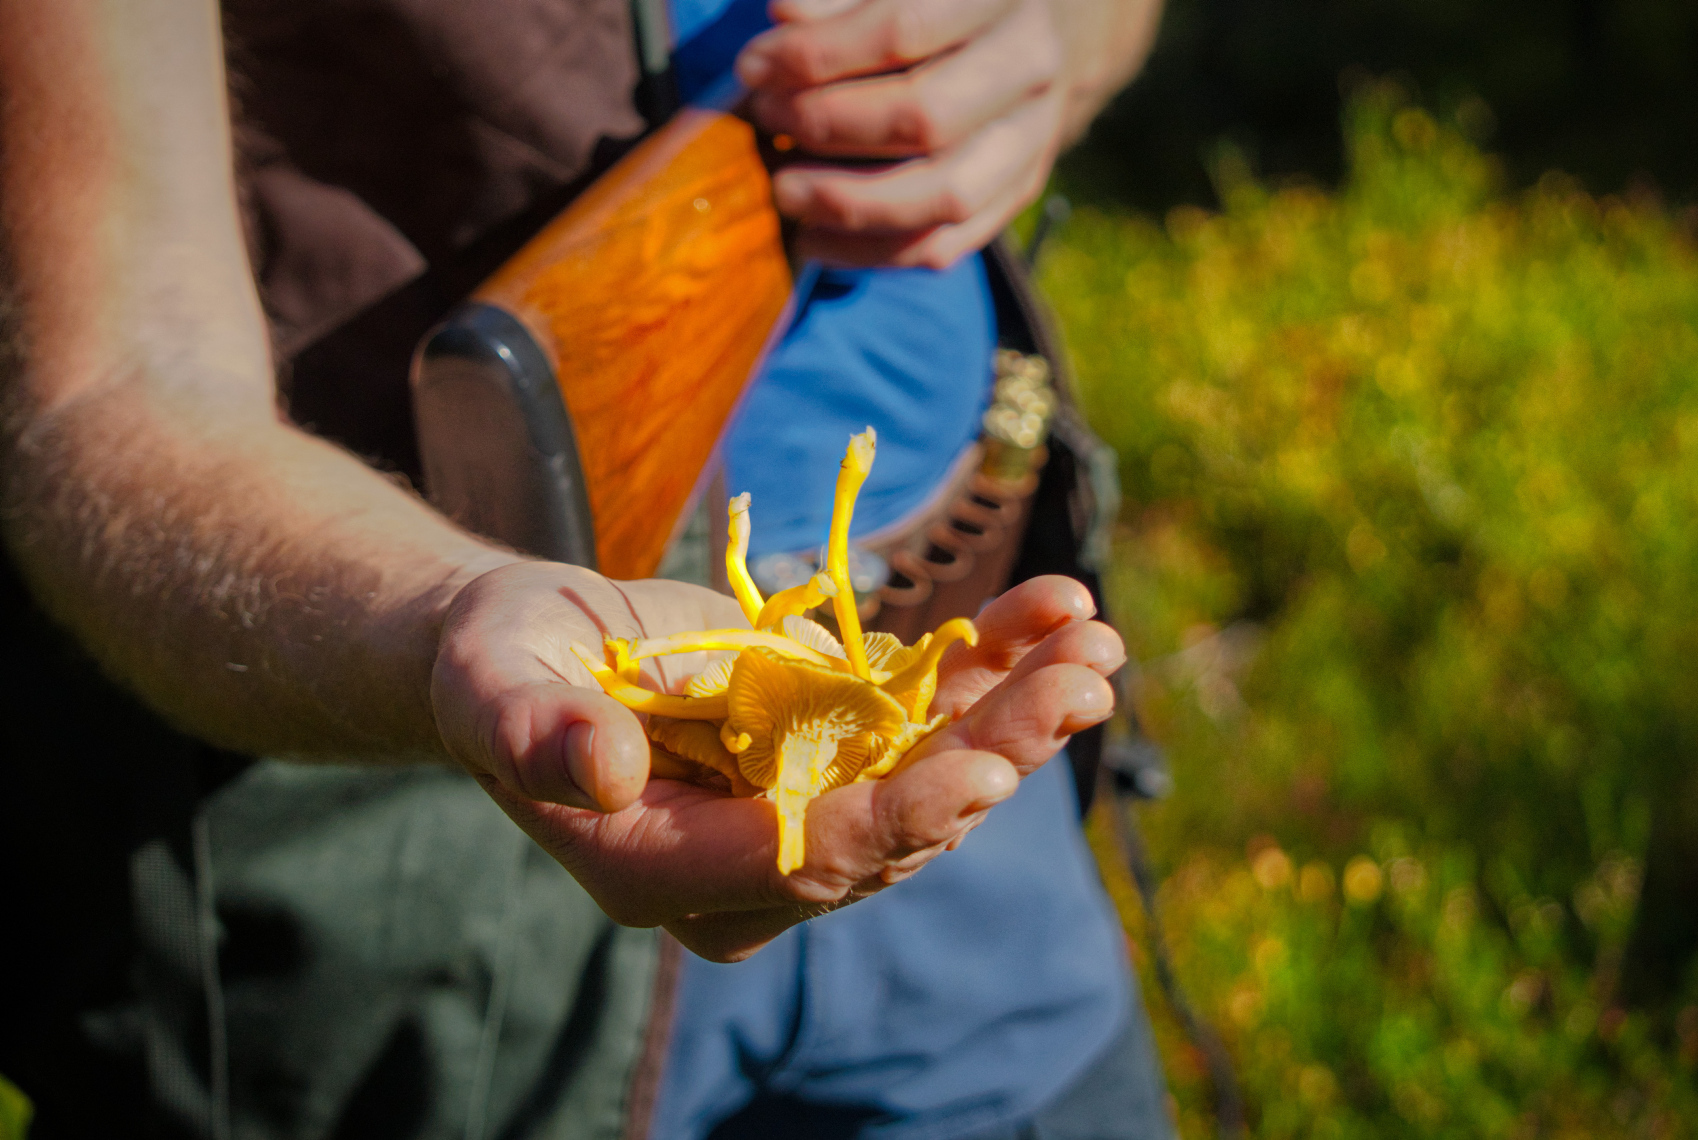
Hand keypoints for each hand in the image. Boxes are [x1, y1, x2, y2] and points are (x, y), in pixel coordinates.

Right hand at [431, 563, 1121, 960]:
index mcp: (672, 869)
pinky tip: (1053, 612)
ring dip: (1021, 710)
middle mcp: (757, 854)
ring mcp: (808, 797)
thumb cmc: (496, 667)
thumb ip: (535, 735)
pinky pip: (929, 712)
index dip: (892, 824)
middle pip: (897, 823)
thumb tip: (597, 776)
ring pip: (933, 768)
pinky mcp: (837, 738)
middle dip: (994, 756)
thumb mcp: (493, 687)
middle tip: (1082, 687)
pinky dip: (993, 663)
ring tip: (1096, 643)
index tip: (981, 774)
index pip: (798, 864)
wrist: (535, 645)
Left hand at [737, 0, 1068, 268]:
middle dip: (828, 125)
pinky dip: (871, 252)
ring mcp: (1034, 138)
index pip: (902, 29)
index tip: (752, 65)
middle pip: (925, 117)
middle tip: (767, 119)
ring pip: (943, 194)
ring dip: (849, 201)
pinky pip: (945, 245)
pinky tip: (814, 238)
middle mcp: (1032, 66)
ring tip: (784, 191)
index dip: (817, 53)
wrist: (1018, 30)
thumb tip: (786, 17)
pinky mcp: (1016, 192)